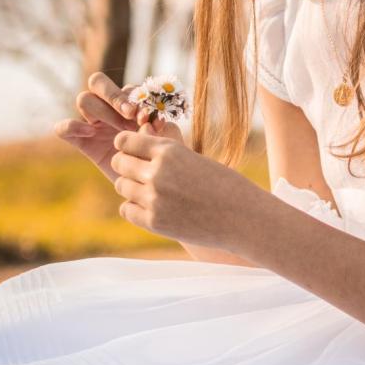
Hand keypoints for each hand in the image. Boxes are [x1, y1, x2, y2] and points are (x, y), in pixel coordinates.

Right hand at [53, 72, 168, 181]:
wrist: (148, 185)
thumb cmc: (161, 160)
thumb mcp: (167, 144)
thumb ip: (163, 130)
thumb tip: (149, 123)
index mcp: (131, 104)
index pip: (126, 87)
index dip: (134, 97)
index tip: (144, 116)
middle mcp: (109, 109)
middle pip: (98, 82)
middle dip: (113, 95)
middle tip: (129, 115)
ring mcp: (93, 123)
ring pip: (84, 99)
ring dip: (102, 111)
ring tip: (119, 133)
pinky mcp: (80, 141)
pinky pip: (63, 128)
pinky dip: (71, 126)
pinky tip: (89, 134)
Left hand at [110, 125, 263, 249]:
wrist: (245, 218)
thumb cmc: (225, 185)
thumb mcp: (195, 159)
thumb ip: (165, 154)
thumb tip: (129, 147)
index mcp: (169, 151)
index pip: (125, 142)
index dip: (128, 147)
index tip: (137, 153)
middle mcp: (157, 172)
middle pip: (119, 163)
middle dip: (129, 167)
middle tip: (145, 174)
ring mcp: (154, 199)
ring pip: (122, 186)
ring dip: (133, 188)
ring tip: (155, 192)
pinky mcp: (155, 222)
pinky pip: (127, 209)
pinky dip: (136, 208)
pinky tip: (154, 208)